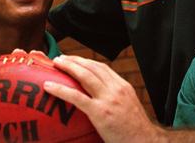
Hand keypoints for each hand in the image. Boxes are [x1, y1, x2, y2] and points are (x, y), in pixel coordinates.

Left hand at [44, 55, 164, 142]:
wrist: (144, 142)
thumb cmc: (135, 131)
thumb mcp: (128, 107)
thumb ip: (115, 99)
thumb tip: (98, 97)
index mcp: (123, 87)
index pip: (102, 67)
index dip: (85, 61)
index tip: (74, 60)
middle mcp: (116, 89)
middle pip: (92, 67)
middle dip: (74, 60)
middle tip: (61, 58)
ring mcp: (108, 100)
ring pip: (84, 76)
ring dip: (68, 67)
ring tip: (56, 64)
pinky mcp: (100, 112)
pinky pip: (76, 97)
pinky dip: (61, 89)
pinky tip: (49, 86)